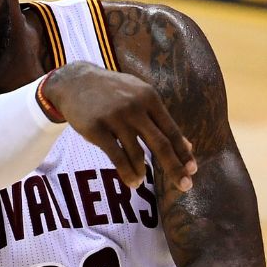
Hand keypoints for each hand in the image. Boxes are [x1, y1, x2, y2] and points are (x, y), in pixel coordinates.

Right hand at [42, 62, 196, 190]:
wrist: (74, 81)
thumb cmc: (111, 92)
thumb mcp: (139, 96)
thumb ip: (160, 119)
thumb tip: (187, 145)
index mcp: (149, 97)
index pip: (171, 130)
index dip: (183, 152)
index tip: (193, 170)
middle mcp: (135, 107)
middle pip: (160, 143)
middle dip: (174, 167)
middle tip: (185, 186)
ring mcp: (115, 117)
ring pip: (137, 153)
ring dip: (142, 172)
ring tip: (141, 182)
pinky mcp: (96, 128)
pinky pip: (117, 156)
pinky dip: (127, 173)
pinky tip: (132, 182)